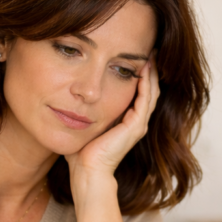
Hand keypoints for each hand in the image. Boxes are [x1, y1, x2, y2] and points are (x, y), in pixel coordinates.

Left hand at [66, 56, 159, 179]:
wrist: (87, 171)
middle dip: (149, 70)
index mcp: (127, 122)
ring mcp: (138, 125)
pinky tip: (143, 68)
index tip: (136, 57)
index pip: (139, 94)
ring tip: (151, 54)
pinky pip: (145, 99)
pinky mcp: (135, 126)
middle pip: (149, 90)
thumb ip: (84, 110)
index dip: (140, 75)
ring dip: (151, 73)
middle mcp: (136, 123)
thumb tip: (70, 95)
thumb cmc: (81, 152)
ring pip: (151, 92)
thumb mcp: (84, 123)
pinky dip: (145, 83)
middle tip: (150, 50)